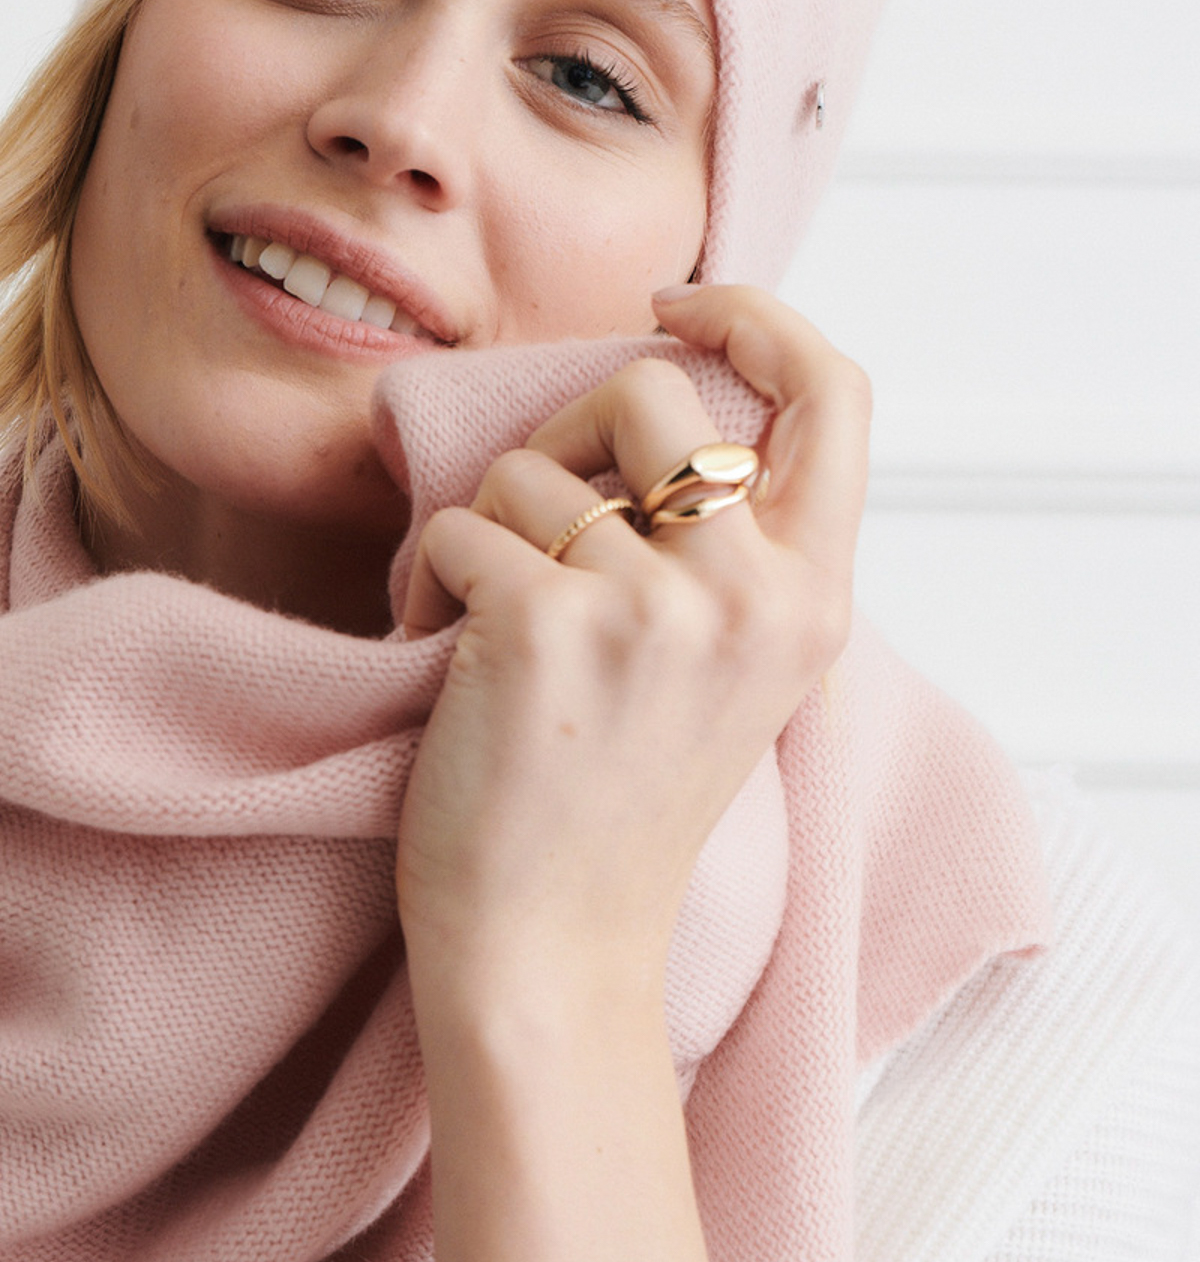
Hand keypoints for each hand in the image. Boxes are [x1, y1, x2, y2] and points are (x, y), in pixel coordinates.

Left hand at [395, 284, 869, 1007]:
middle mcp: (755, 594)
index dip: (757, 318)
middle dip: (563, 431)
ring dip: (484, 532)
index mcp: (815, 602)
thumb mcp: (728, 675)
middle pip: (651, 393)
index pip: (836, 394)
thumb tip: (658, 400)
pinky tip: (441, 663)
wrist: (550, 953)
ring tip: (483, 630)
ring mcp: (655, 608)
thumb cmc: (612, 812)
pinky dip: (426, 583)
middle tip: (524, 514)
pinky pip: (458, 527)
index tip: (676, 307)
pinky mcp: (546, 625)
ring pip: (533, 469)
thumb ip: (730, 553)